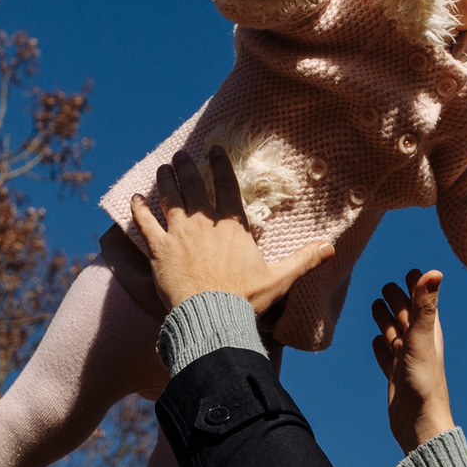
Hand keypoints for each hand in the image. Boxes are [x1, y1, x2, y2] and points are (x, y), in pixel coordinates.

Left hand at [127, 148, 333, 314]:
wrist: (211, 318)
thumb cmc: (245, 300)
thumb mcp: (279, 279)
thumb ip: (303, 260)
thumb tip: (331, 247)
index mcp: (232, 226)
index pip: (226, 186)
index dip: (220, 164)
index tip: (214, 149)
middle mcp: (204, 223)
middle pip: (193, 185)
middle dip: (187, 166)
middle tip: (181, 154)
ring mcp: (179, 234)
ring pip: (169, 197)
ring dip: (165, 180)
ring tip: (162, 168)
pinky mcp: (159, 250)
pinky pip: (145, 223)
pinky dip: (139, 209)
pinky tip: (135, 198)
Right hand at [369, 269, 455, 453]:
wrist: (419, 424)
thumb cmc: (423, 382)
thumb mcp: (421, 338)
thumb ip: (424, 305)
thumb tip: (434, 271)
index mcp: (429, 332)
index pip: (421, 302)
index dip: (416, 287)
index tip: (410, 271)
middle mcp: (419, 344)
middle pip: (405, 316)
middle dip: (396, 300)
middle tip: (387, 286)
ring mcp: (406, 361)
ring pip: (394, 334)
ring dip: (385, 320)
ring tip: (375, 307)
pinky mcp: (396, 377)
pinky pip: (386, 357)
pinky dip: (380, 347)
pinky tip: (376, 343)